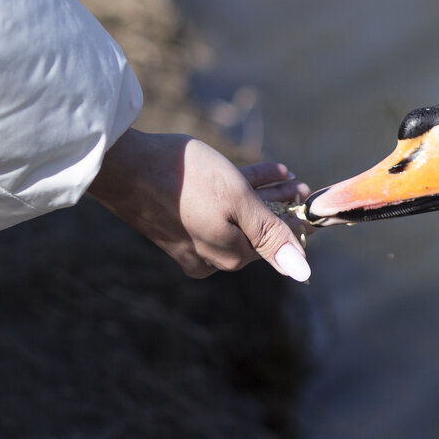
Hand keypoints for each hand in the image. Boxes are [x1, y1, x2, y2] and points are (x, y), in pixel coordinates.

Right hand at [87, 129, 312, 280]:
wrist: (125, 166)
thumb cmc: (187, 180)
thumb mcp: (238, 202)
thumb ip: (271, 236)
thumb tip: (303, 273)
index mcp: (229, 257)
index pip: (276, 246)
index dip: (297, 224)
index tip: (314, 208)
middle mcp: (210, 257)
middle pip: (256, 232)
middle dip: (281, 208)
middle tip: (300, 187)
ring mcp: (190, 242)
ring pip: (237, 218)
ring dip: (263, 196)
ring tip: (285, 176)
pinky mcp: (174, 225)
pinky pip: (214, 211)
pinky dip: (236, 191)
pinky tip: (255, 172)